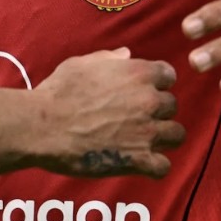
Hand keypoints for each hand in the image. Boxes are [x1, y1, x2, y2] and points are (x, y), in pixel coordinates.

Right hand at [32, 47, 183, 178]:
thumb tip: (126, 55)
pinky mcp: (139, 160)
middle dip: (157, 111)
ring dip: (163, 137)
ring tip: (144, 141)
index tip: (143, 91)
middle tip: (136, 118)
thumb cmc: (58, 92)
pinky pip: (164, 166)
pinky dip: (154, 166)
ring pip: (177, 135)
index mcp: (138, 73)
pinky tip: (141, 163)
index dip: (156, 84)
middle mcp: (149, 101)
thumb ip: (109, 59)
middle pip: (172, 106)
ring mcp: (147, 132)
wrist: (43, 126)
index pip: (168, 75)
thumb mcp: (81, 64)